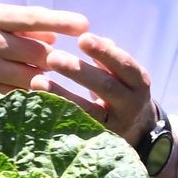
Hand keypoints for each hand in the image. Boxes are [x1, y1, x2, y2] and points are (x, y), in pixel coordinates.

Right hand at [0, 3, 92, 99]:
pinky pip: (16, 96)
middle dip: (55, 59)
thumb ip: (18, 25)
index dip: (62, 20)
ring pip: (32, 77)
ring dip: (47, 80)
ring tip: (56, 83)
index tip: (85, 24)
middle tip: (68, 65)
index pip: (33, 17)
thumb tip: (53, 35)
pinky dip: (30, 97)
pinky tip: (38, 99)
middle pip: (39, 52)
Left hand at [34, 29, 158, 151]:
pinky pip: (77, 127)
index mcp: (139, 82)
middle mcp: (131, 105)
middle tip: (53, 57)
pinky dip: (58, 114)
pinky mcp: (99, 140)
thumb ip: (108, 56)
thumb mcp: (123, 73)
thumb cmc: (122, 90)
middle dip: (79, 71)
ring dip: (62, 95)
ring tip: (37, 81)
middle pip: (106, 87)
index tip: (82, 38)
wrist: (138, 130)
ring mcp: (116, 125)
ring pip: (89, 110)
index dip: (104, 52)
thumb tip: (91, 37)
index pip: (124, 65)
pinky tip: (38, 103)